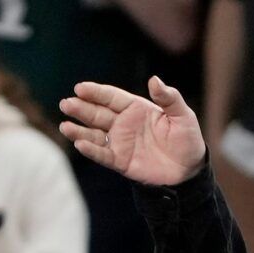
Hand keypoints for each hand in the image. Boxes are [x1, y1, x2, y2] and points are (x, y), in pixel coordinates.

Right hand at [60, 76, 207, 186]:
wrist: (188, 171)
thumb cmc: (187, 139)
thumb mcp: (182, 115)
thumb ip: (168, 98)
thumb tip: (154, 80)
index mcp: (137, 108)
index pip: (111, 97)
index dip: (96, 92)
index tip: (79, 88)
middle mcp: (124, 123)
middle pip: (98, 114)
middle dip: (81, 109)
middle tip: (66, 104)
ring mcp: (121, 142)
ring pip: (95, 134)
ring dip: (79, 130)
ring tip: (64, 126)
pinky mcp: (121, 162)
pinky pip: (103, 155)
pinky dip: (91, 150)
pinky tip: (80, 144)